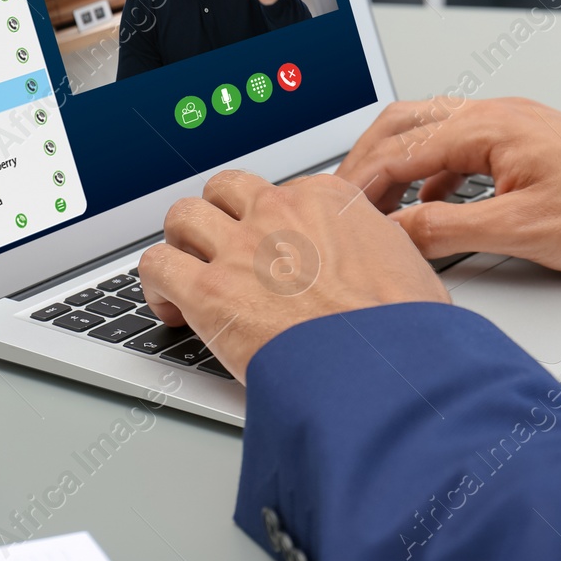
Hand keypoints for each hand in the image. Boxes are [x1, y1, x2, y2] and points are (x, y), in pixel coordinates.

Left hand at [139, 170, 449, 381]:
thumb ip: (373, 249)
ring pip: (184, 216)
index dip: (272, 222)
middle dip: (220, 216)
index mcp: (328, 200)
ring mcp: (242, 249)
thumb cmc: (403, 330)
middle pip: (226, 190)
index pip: (281, 190)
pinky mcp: (209, 293)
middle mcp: (281, 212)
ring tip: (188, 272)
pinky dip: (155, 285)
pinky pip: (157, 265)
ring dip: (182, 243)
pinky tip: (171, 308)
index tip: (272, 247)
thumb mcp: (405, 266)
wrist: (384, 370)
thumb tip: (370, 263)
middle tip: (221, 249)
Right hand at [335, 97, 560, 275]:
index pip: (398, 149)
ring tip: (374, 207)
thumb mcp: (523, 231)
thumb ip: (449, 230)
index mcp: (490, 126)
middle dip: (366, 163)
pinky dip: (431, 176)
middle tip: (338, 200)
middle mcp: (498, 115)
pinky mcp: (529, 146)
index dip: (358, 185)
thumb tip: (396, 235)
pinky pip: (461, 150)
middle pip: (406, 126)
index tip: (332, 214)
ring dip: (398, 167)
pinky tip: (431, 211)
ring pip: (432, 135)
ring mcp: (514, 127)